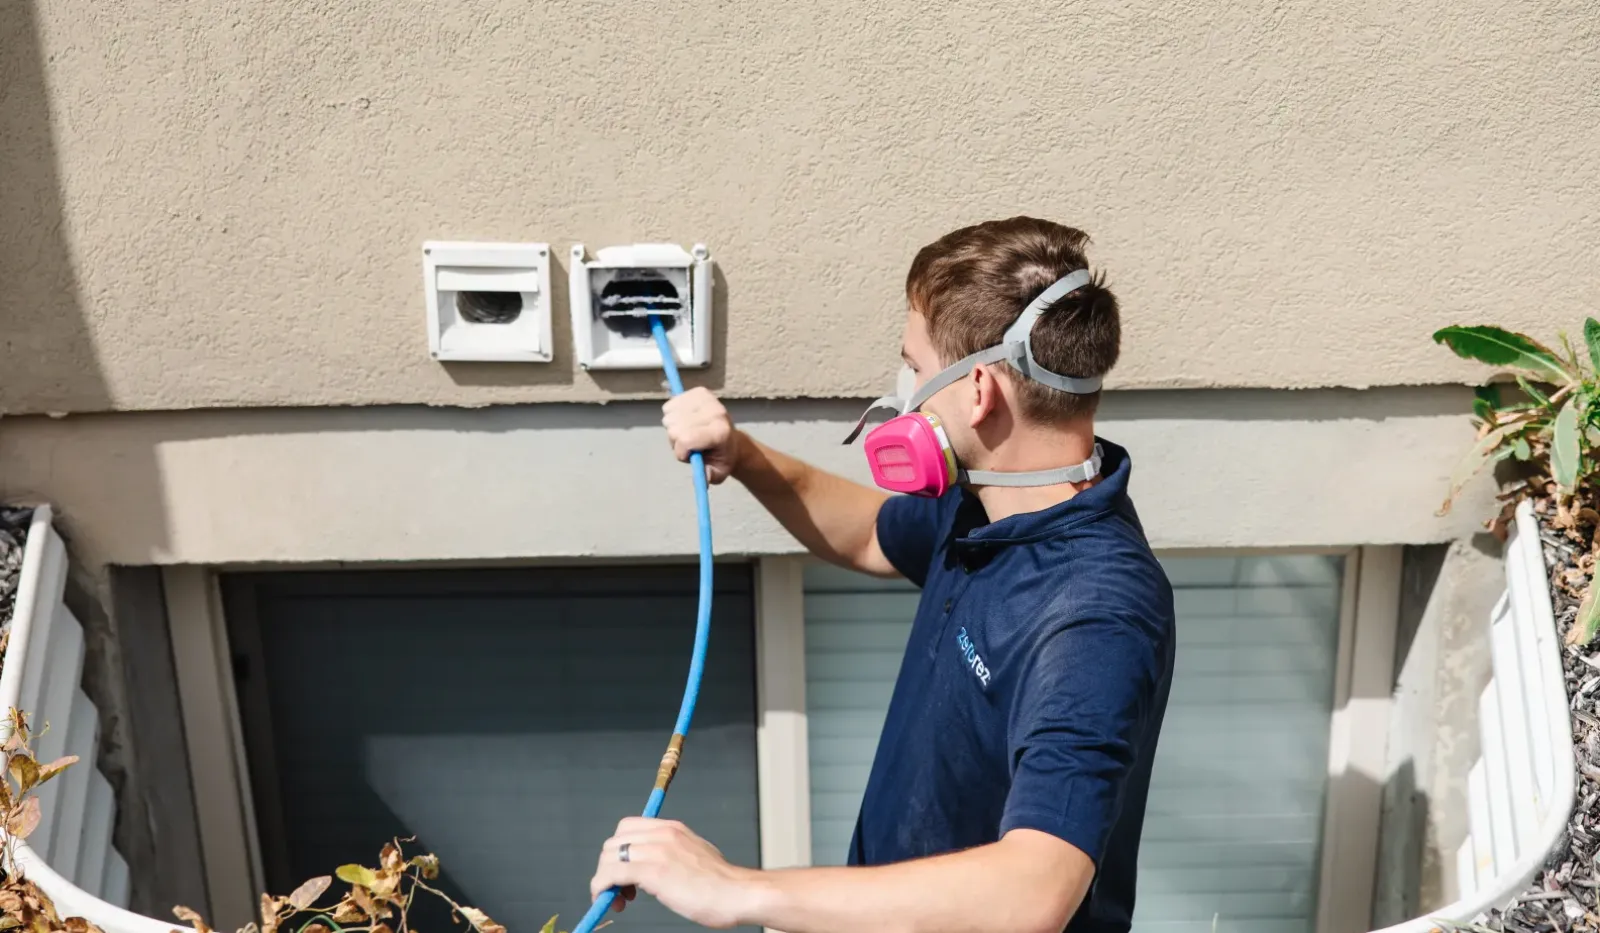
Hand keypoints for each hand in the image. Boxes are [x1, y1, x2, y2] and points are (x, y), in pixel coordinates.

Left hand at [589, 817, 757, 929]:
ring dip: (604, 879)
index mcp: (673, 828)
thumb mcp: (695, 855)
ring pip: (609, 857)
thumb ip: (672, 854)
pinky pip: (611, 874)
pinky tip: (610, 900)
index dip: (619, 850)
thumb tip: (649, 868)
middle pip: (614, 842)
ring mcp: (656, 851)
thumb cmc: (721, 884)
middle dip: (609, 866)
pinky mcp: (652, 871)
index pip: (627, 827)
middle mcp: (662, 834)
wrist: (737, 894)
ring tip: (620, 900)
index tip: (624, 871)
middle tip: (621, 891)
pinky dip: (601, 887)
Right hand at [662, 387, 743, 483]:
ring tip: (689, 432)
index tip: (689, 456)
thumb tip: (703, 478)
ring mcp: (707, 400)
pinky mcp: (699, 392)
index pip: (685, 439)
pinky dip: (673, 414)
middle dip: (677, 441)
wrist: (732, 440)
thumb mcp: (717, 474)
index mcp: (720, 433)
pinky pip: (671, 404)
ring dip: (674, 427)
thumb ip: (708, 476)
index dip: (681, 452)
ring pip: (670, 416)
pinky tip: (686, 420)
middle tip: (690, 444)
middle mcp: (715, 413)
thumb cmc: (721, 458)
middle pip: (674, 429)